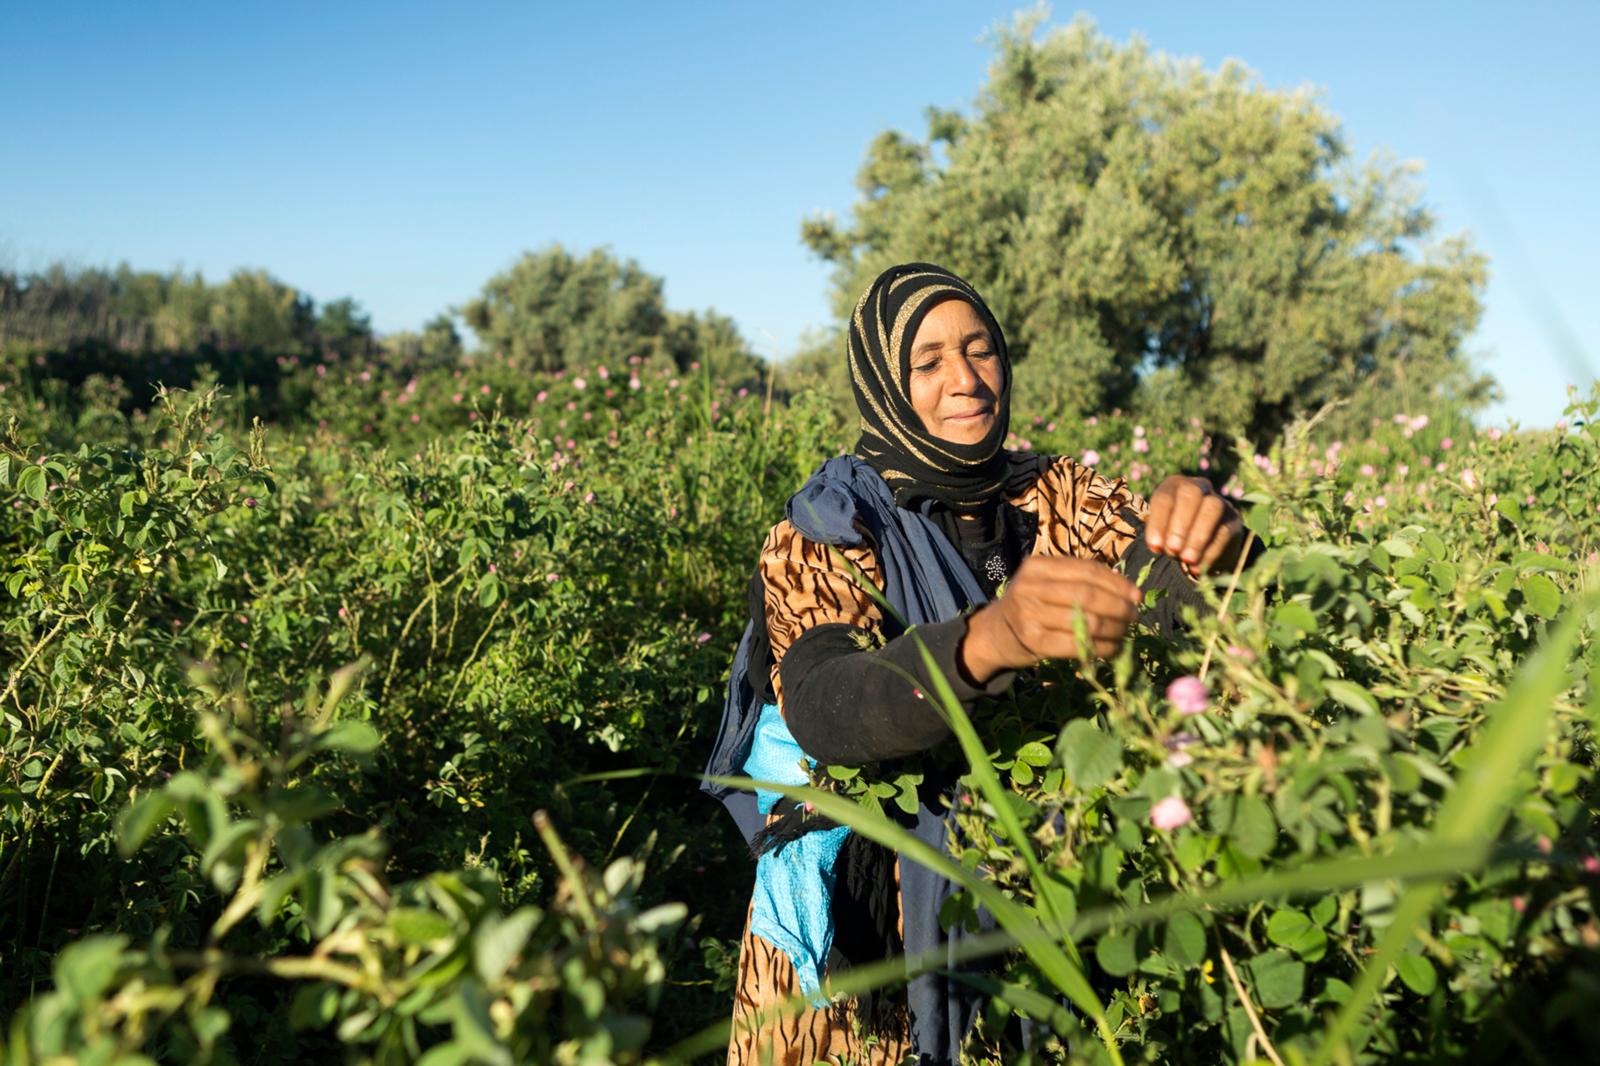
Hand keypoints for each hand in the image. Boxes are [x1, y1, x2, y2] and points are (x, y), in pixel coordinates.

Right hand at [959, 556, 1141, 683]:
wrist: (997, 633)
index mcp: (1037, 566)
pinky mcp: (1034, 641)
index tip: (1136, 595)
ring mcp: (1029, 614)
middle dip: (1119, 606)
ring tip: (1124, 633)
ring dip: (1114, 629)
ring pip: (1086, 621)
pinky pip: (1078, 644)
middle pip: (1088, 595)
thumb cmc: (1032, 606)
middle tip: (1134, 616)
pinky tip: (1112, 649)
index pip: (1086, 570)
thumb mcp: (1048, 583)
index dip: (1117, 583)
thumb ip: (1080, 580)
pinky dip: (1102, 648)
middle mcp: (1030, 587)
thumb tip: (1127, 589)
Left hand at [1145, 475, 1243, 578]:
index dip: (1158, 522)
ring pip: (1212, 508)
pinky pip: (1224, 532)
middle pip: (1191, 494)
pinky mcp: (1234, 520)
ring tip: (1187, 559)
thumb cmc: (1174, 536)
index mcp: (1175, 486)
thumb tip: (1158, 545)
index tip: (1154, 546)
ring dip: (1197, 536)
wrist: (1204, 548)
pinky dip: (1210, 551)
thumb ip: (1158, 536)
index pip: (1164, 498)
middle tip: (1172, 550)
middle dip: (1180, 524)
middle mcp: (1199, 487)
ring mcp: (1220, 501)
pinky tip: (1198, 567)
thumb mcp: (1161, 533)